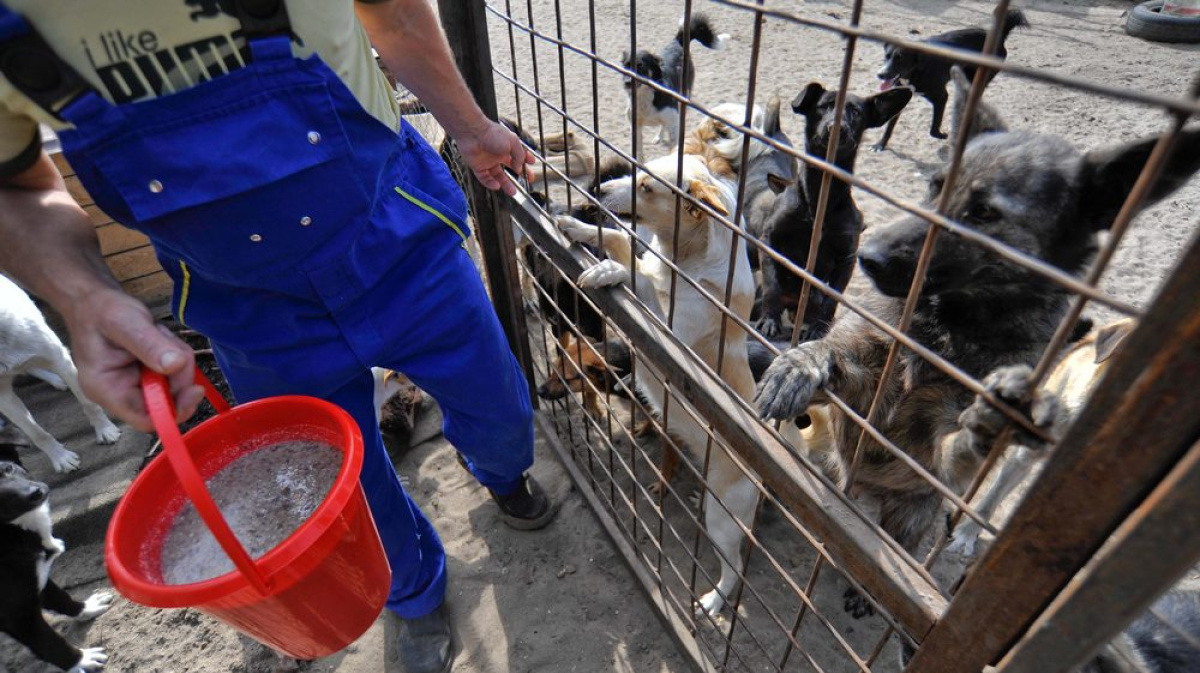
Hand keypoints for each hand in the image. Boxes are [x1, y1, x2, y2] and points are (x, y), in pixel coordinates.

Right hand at [64, 287, 203, 431]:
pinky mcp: (147, 375)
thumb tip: (176, 365)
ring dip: (176, 358)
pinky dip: (174, 353)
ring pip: (175, 384)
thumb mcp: (125, 323)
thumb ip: (149, 345)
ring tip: (157, 333)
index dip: (175, 410)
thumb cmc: (101, 311)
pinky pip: (174, 372)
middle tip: (169, 343)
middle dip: (178, 373)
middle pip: (167, 401)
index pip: (146, 419)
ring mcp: (136, 385)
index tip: (195, 389)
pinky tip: (158, 336)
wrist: (93, 300)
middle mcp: (121, 393)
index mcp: (106, 390)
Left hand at [455, 120, 534, 195]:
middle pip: (509, 168)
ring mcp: (487, 161)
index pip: (518, 156)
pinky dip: (491, 184)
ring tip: (513, 192)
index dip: (525, 161)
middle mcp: (498, 155)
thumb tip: (520, 168)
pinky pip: (485, 178)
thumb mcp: (513, 142)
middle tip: (526, 183)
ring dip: (505, 184)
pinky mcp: (478, 167)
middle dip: (518, 176)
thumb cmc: (492, 133)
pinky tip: (497, 186)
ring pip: (498, 176)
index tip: (532, 165)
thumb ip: (519, 155)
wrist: (473, 133)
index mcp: (507, 147)